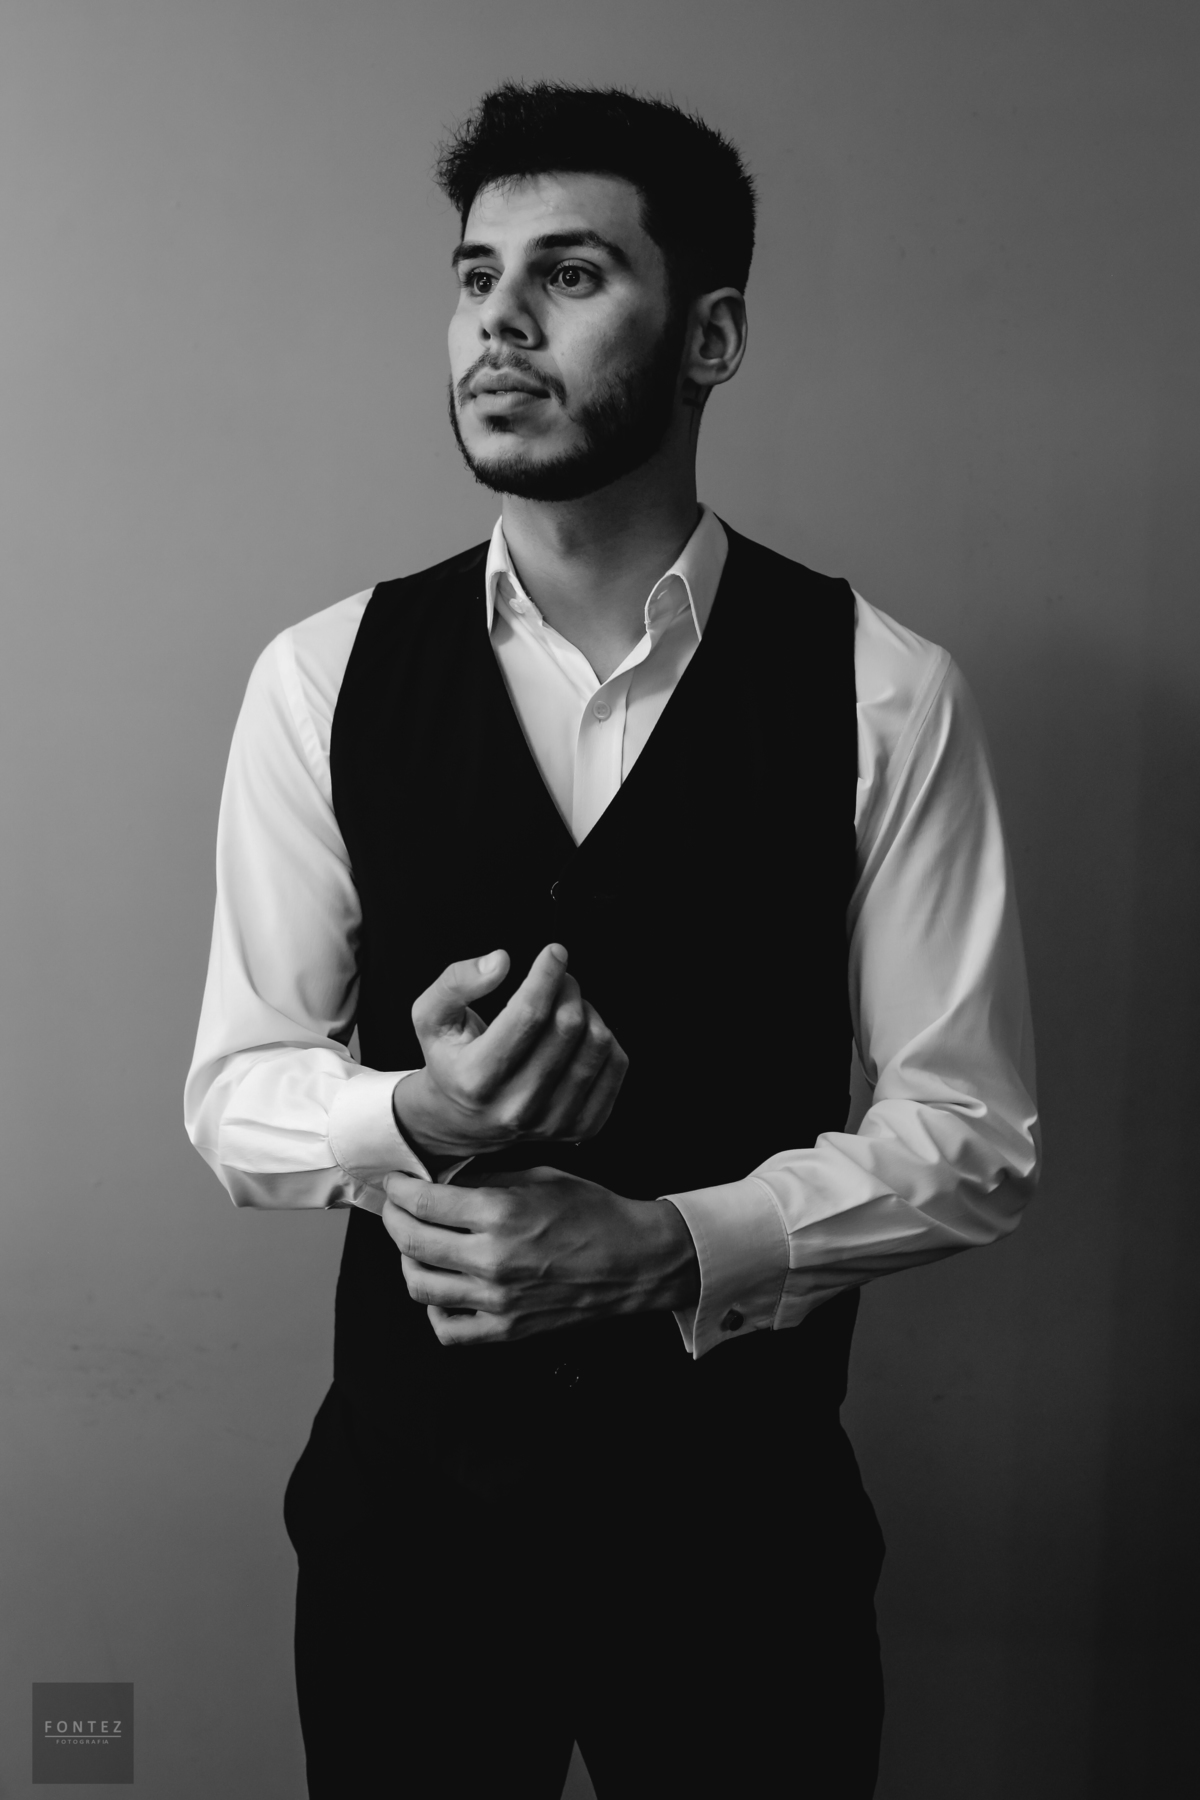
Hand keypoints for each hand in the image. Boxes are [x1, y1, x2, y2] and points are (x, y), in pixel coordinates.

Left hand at [382, 1167, 700, 1344]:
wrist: (636, 1261)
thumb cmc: (595, 1213)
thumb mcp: (540, 1176)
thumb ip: (487, 1178)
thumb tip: (444, 1179)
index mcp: (500, 1214)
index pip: (423, 1202)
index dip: (398, 1189)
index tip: (394, 1182)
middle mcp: (492, 1260)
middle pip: (411, 1242)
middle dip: (393, 1218)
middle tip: (395, 1207)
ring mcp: (497, 1300)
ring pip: (420, 1287)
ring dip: (407, 1261)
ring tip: (414, 1245)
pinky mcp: (507, 1329)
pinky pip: (448, 1330)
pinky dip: (433, 1310)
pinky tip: (442, 1288)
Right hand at [392, 944, 627, 1162]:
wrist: (464, 1121)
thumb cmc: (451, 1059)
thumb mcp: (431, 1017)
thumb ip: (456, 982)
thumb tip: (501, 961)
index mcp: (477, 1079)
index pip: (528, 1015)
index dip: (547, 974)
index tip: (554, 952)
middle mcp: (517, 1106)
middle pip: (567, 1025)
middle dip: (567, 987)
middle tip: (559, 979)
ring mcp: (553, 1122)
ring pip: (597, 1043)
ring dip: (587, 1010)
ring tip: (567, 1007)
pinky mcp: (584, 1127)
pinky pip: (617, 1064)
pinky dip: (605, 1037)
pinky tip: (581, 1035)